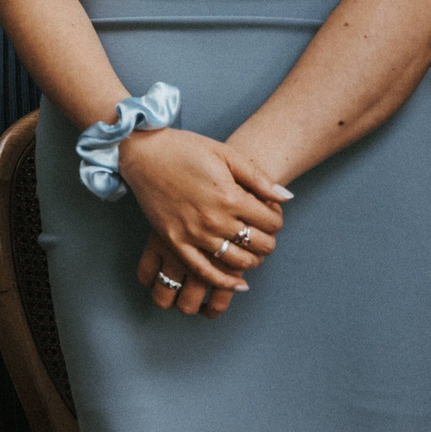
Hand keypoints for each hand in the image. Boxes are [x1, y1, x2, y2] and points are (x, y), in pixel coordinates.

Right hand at [113, 126, 285, 299]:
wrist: (144, 153)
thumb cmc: (185, 149)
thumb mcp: (226, 154)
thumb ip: (258, 177)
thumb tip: (286, 197)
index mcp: (230, 196)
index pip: (271, 222)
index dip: (277, 219)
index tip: (271, 215)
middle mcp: (215, 219)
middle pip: (258, 244)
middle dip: (268, 241)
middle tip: (264, 234)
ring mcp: (194, 234)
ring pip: (236, 261)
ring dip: (252, 260)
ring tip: (253, 252)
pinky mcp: (175, 241)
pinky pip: (204, 271)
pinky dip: (224, 281)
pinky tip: (238, 282)